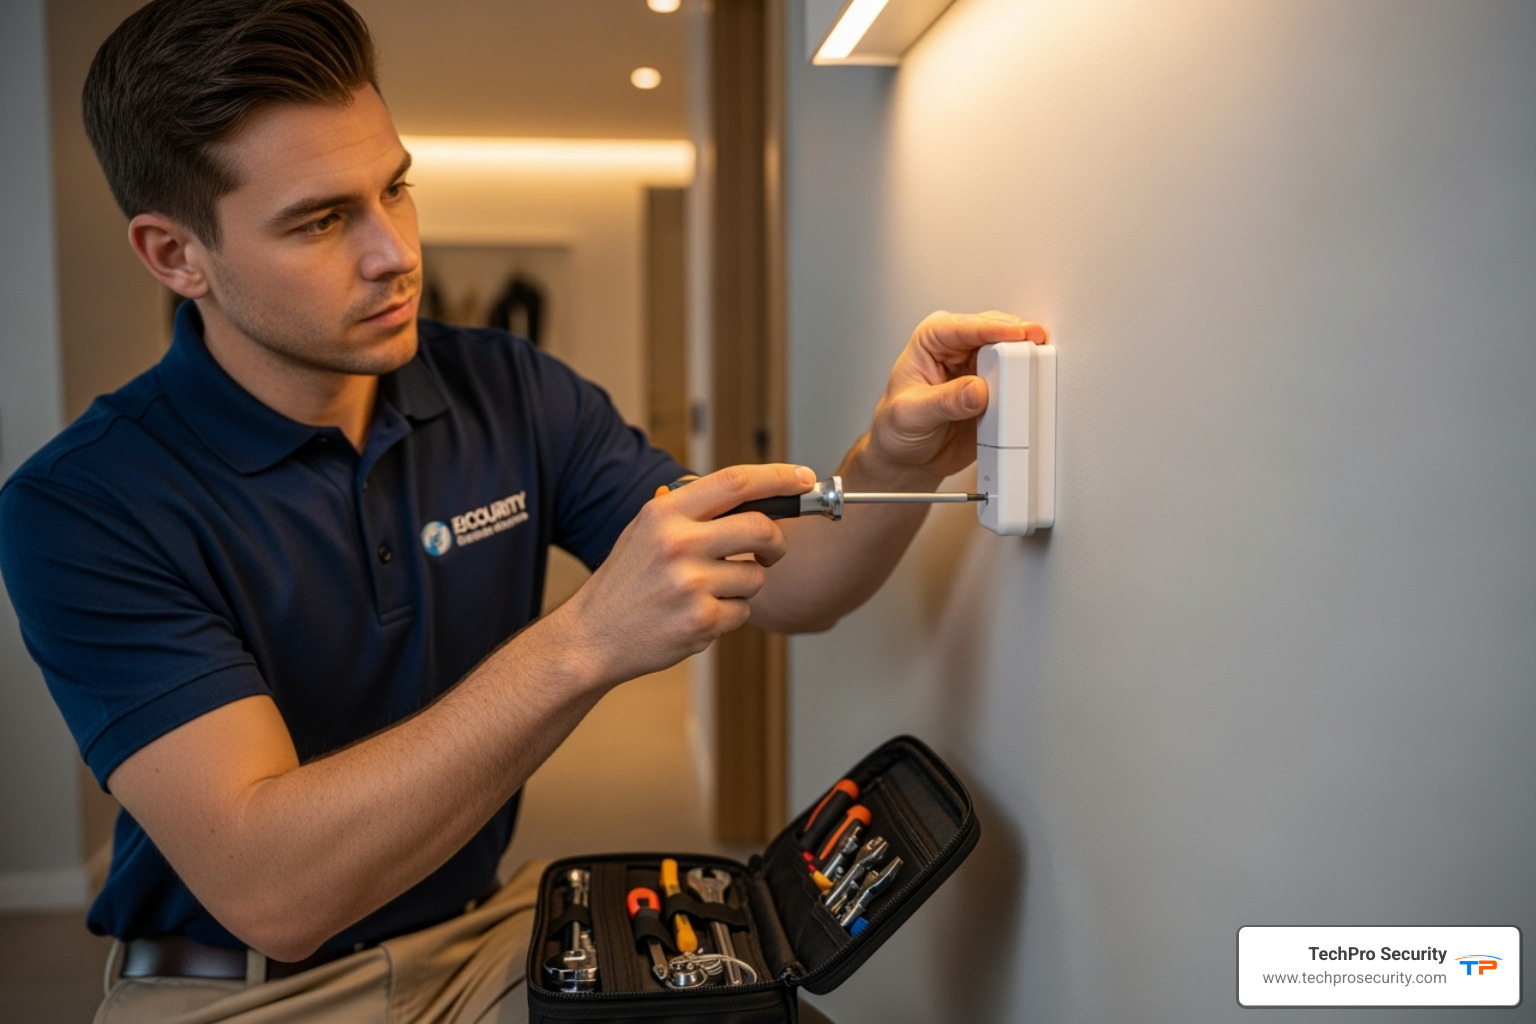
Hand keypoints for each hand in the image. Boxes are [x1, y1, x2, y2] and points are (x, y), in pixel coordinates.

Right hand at [550, 463, 816, 683]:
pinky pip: (743, 610)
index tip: (805, 478)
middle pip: (760, 529)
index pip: (736, 482)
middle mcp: (677, 543)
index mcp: (665, 513)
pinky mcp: (701, 620)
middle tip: (771, 552)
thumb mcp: (647, 530)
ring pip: (756, 576)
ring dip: (744, 586)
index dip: (779, 477)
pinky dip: (730, 614)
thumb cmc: (626, 582)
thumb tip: (756, 497)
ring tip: (707, 592)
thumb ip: (694, 512)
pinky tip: (697, 615)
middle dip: (777, 542)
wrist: (592, 636)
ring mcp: (690, 584)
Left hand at [866, 310, 1047, 481]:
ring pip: (1013, 356)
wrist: (908, 458)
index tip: (1018, 334)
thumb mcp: (911, 414)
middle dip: (1018, 342)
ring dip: (1027, 365)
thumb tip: (978, 391)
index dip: (994, 328)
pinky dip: (1027, 388)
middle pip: (998, 333)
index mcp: (933, 339)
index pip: (966, 326)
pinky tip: (1031, 395)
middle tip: (1032, 358)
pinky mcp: (996, 390)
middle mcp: (960, 348)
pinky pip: (1018, 385)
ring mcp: (981, 369)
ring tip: (1035, 377)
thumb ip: (945, 402)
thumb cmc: (896, 428)